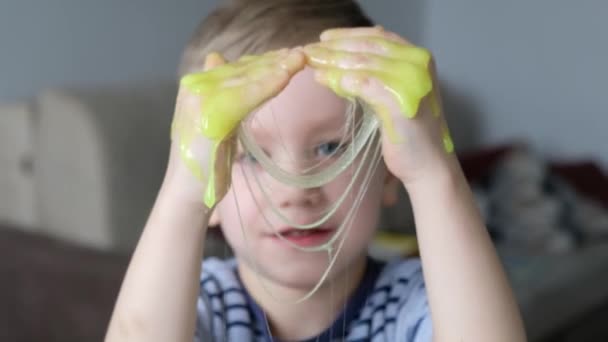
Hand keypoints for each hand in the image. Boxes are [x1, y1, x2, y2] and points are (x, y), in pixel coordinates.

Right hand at [164, 49, 305, 207]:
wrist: (188, 193)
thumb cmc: (204, 163)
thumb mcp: (212, 121)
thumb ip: (218, 94)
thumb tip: (216, 57)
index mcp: (194, 88)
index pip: (234, 68)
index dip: (262, 61)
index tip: (286, 57)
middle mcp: (195, 88)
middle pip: (242, 69)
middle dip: (273, 61)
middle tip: (300, 54)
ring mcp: (201, 99)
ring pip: (247, 78)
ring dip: (276, 67)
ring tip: (299, 59)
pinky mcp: (213, 114)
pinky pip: (247, 95)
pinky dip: (268, 85)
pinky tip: (286, 77)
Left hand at [304, 26, 455, 187]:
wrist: (428, 164)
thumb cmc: (408, 132)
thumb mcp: (392, 95)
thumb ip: (374, 77)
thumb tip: (339, 64)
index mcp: (418, 58)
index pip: (378, 37)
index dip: (348, 35)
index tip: (324, 39)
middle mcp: (418, 64)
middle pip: (368, 47)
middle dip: (335, 48)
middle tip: (310, 51)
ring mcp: (412, 82)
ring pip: (364, 63)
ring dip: (334, 62)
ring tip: (313, 64)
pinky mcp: (401, 102)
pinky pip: (366, 84)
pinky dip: (343, 81)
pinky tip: (326, 81)